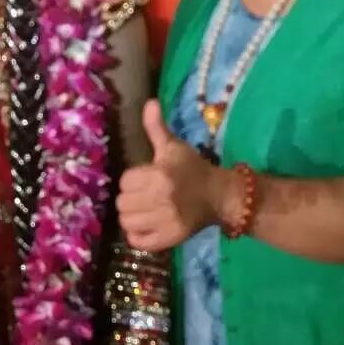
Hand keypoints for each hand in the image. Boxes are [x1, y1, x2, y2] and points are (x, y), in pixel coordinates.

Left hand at [116, 100, 222, 251]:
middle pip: (122, 203)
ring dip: (133, 216)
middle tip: (145, 194)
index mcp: (159, 175)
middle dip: (131, 197)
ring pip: (126, 222)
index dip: (133, 179)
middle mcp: (160, 199)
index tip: (146, 178)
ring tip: (145, 210)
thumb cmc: (194, 168)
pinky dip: (138, 236)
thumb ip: (156, 127)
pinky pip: (138, 242)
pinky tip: (147, 224)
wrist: (220, 195)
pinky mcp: (169, 239)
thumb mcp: (174, 147)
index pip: (125, 181)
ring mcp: (165, 222)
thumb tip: (149, 102)